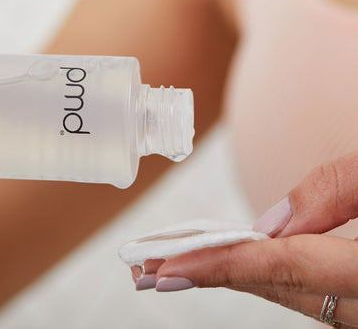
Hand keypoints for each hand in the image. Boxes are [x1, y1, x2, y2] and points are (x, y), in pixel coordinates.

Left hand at [132, 152, 357, 327]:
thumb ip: (336, 190)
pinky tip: (234, 266)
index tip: (166, 271)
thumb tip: (269, 221)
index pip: (284, 267)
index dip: (221, 267)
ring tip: (172, 268)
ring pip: (289, 293)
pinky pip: (306, 290)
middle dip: (207, 275)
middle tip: (145, 270)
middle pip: (276, 287)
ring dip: (229, 277)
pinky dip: (264, 276)